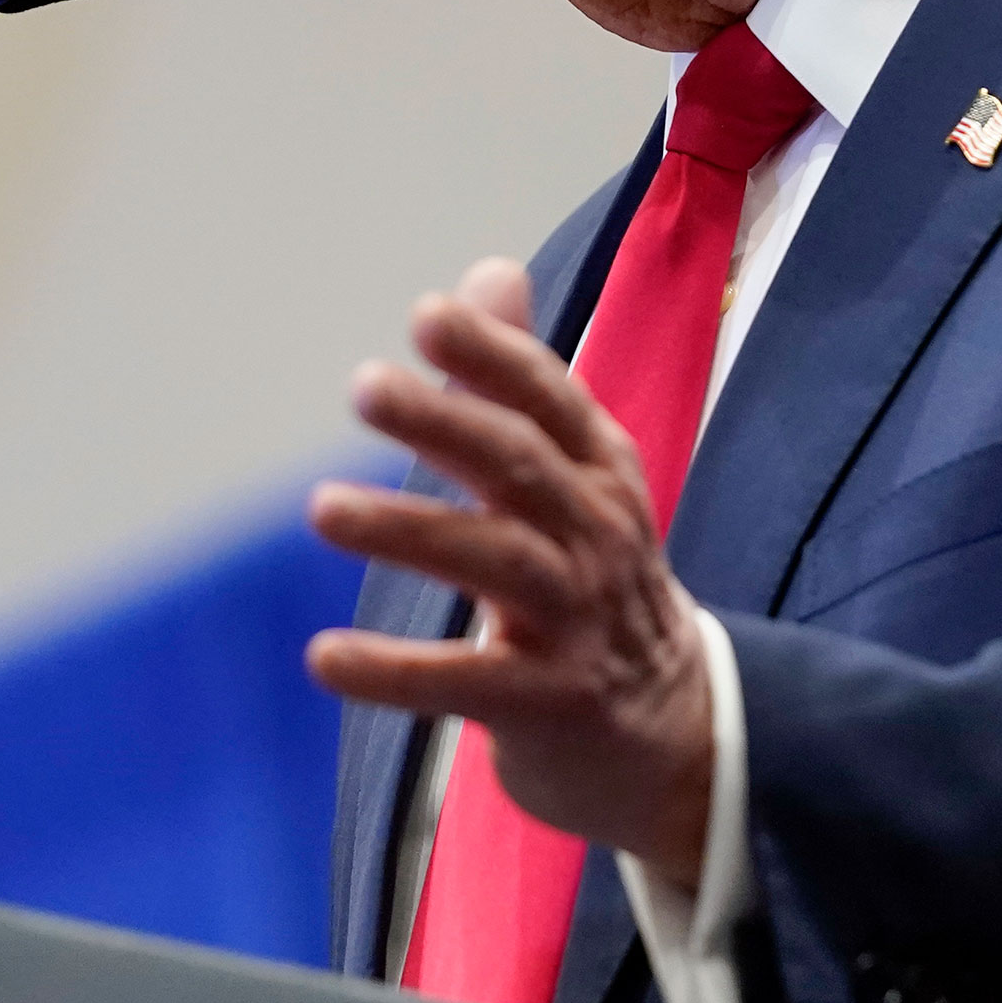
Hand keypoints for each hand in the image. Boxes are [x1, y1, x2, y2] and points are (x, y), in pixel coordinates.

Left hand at [305, 257, 714, 887]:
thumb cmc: (598, 581)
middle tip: (364, 387)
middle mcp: (596, 535)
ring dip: (407, 531)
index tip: (426, 317)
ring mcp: (578, 620)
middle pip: (519, 467)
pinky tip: (324, 658)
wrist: (678, 731)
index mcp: (600, 471)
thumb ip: (521, 378)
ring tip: (323, 509)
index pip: (549, 399)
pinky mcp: (551, 704)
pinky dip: (395, 671)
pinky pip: (466, 683)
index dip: (493, 356)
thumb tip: (486, 271)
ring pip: (493, 562)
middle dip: (445, 422)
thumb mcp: (578, 474)